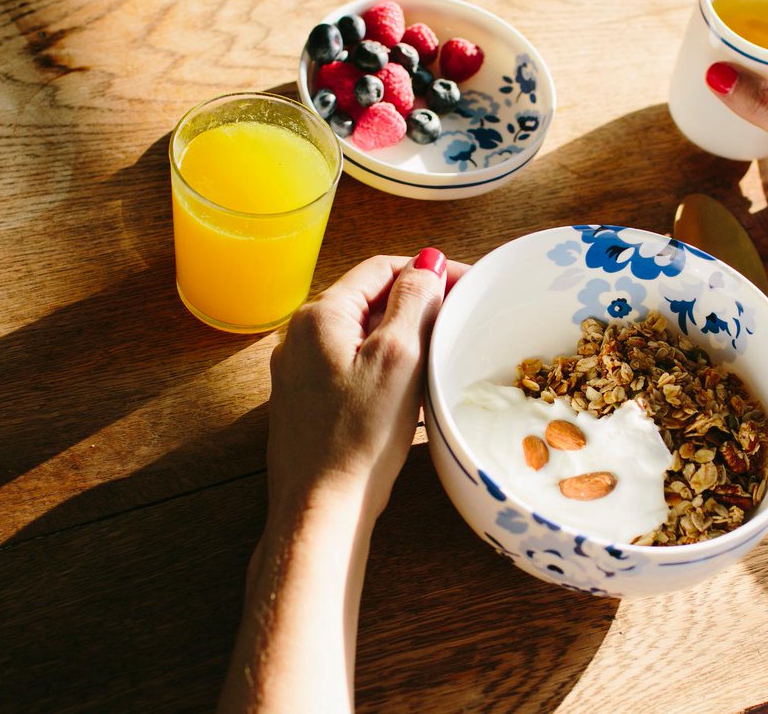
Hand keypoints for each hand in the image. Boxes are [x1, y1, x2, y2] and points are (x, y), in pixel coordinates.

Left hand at [265, 250, 466, 518]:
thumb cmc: (359, 436)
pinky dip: (384, 364)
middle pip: (369, 298)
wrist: (321, 507)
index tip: (467, 285)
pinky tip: (408, 387)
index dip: (428, 270)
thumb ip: (413, 301)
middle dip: (416, 302)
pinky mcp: (306, 400)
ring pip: (361, 333)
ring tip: (440, 351)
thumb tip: (427, 261)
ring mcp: (300, 370)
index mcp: (320, 315)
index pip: (381, 268)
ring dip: (402, 334)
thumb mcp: (398, 357)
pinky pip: (351, 364)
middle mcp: (301, 336)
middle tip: (459, 318)